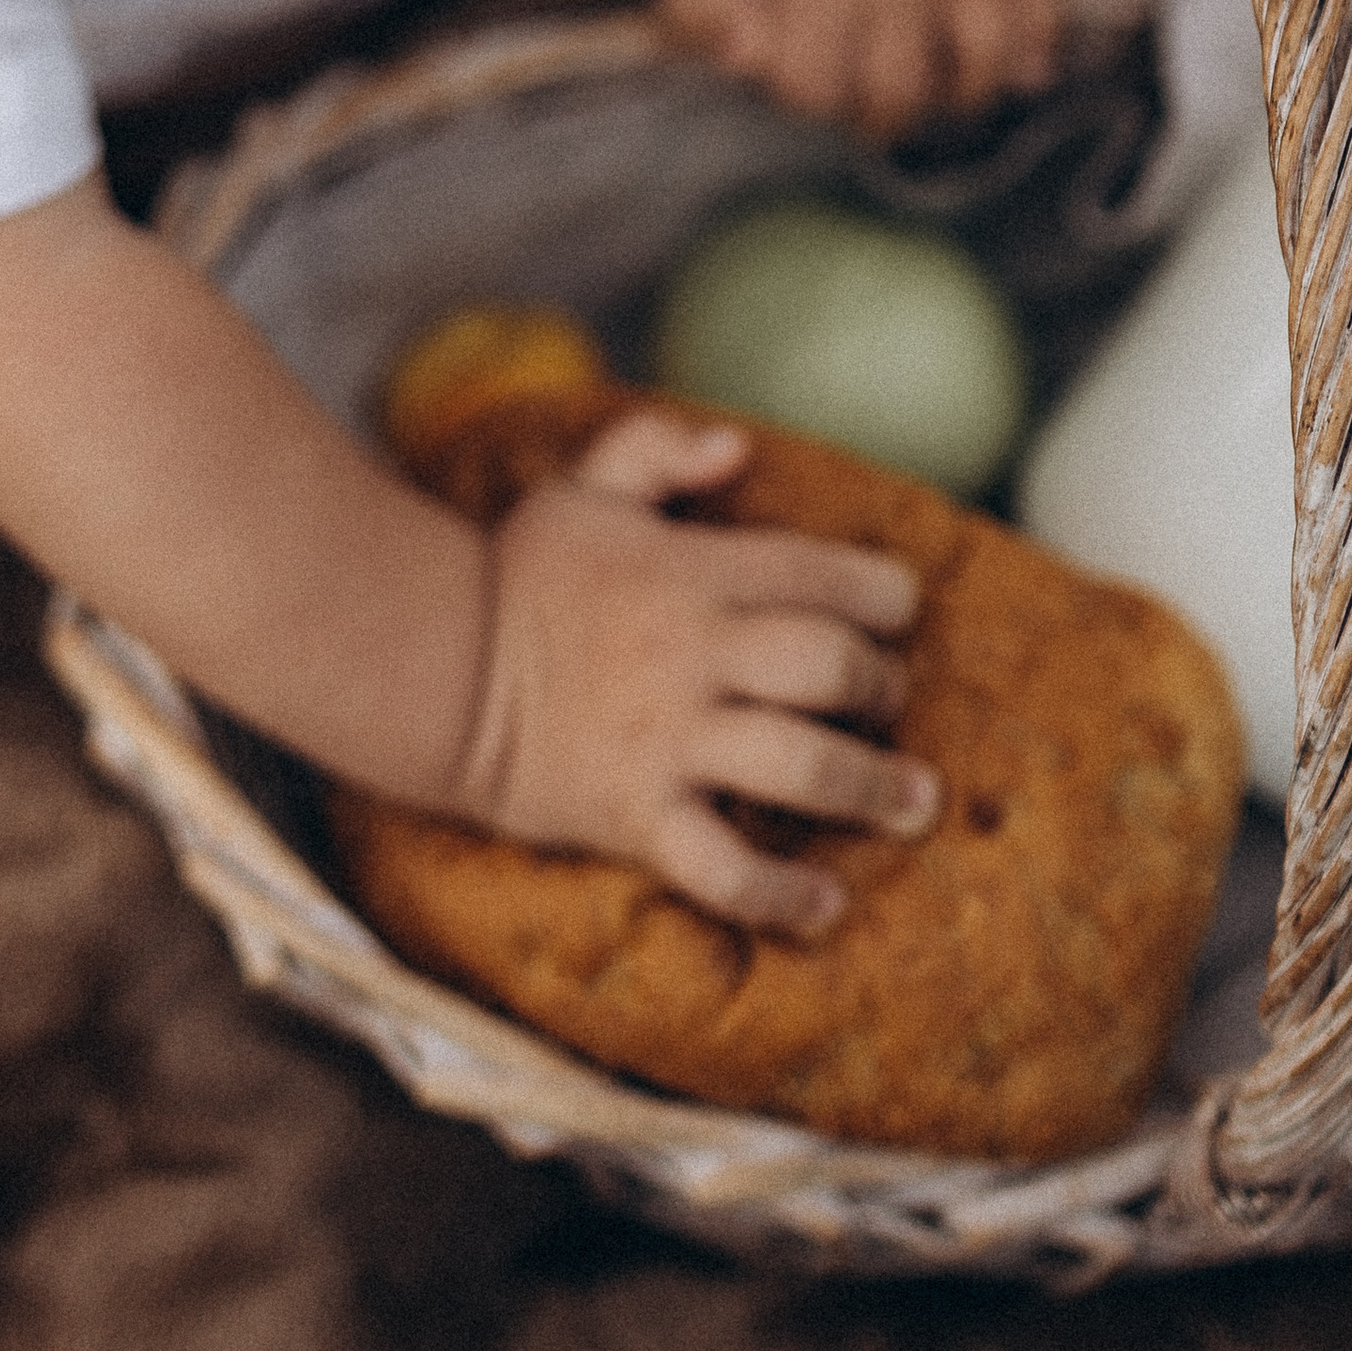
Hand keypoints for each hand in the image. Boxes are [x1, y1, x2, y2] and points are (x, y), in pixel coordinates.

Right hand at [453, 408, 937, 935]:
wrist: (435, 670)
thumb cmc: (517, 575)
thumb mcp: (582, 488)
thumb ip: (656, 449)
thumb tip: (736, 445)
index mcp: (689, 571)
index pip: (817, 572)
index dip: (880, 590)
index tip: (900, 608)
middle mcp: (694, 655)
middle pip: (829, 666)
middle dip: (882, 683)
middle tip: (892, 696)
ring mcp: (670, 740)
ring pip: (802, 766)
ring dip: (873, 787)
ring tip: (916, 803)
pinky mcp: (639, 815)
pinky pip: (724, 869)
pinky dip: (781, 896)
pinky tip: (826, 905)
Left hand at [653, 0, 1061, 138]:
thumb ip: (695, 9)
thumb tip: (743, 54)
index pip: (814, 88)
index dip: (796, 96)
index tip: (791, 74)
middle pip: (899, 89)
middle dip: (868, 114)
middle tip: (853, 95)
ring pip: (986, 52)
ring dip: (955, 91)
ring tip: (923, 86)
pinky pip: (1041, 2)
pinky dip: (1033, 36)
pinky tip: (1005, 58)